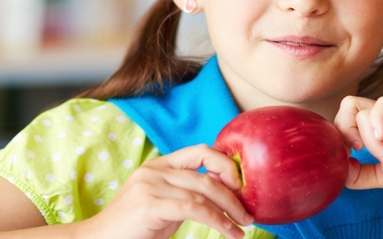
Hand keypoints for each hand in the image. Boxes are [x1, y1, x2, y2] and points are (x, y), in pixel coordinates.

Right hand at [86, 144, 253, 238]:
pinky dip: (218, 222)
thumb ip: (187, 193)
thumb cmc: (134, 228)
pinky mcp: (151, 204)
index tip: (241, 186)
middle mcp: (155, 170)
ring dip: (230, 212)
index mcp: (158, 165)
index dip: (225, 164)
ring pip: (204, 192)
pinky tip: (229, 232)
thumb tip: (225, 192)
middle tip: (248, 214)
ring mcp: (151, 185)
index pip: (200, 151)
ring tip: (242, 227)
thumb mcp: (164, 204)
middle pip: (207, 174)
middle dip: (234, 195)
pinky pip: (195, 209)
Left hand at [334, 96, 382, 200]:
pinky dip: (377, 123)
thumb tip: (337, 169)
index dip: (340, 136)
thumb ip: (361, 174)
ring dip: (370, 140)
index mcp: (378, 133)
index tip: (350, 157)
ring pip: (363, 110)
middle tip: (358, 151)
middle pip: (349, 107)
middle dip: (345, 130)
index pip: (346, 120)